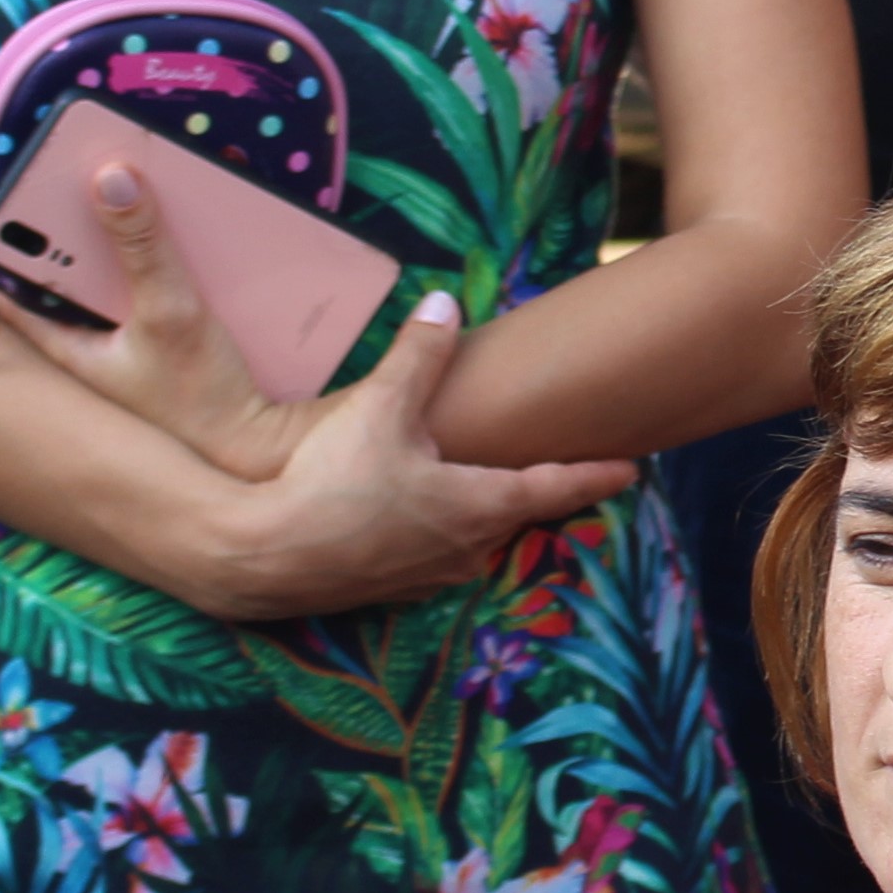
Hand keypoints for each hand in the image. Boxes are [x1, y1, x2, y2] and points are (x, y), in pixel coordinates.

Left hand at [9, 149, 309, 481]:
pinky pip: (135, 288)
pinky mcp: (154, 341)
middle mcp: (81, 342)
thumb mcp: (170, 312)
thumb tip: (111, 175)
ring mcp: (118, 343)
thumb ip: (142, 245)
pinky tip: (174, 235)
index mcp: (60, 341)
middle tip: (67, 169)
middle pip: (51, 268)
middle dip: (57, 220)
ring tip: (126, 189)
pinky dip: (145, 259)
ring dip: (108, 236)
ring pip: (95, 276)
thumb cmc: (201, 398)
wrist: (256, 450)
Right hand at [184, 293, 637, 620]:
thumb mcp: (380, 409)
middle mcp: (468, 547)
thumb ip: (418, 356)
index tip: (633, 470)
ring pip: (478, 540)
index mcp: (480, 504)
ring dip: (489, 517)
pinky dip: (444, 536)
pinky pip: (437, 558)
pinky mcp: (393, 591)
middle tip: (567, 474)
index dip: (596, 475)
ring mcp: (430, 576)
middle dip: (541, 494)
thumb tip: (445, 301)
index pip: (555, 486)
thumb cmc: (329, 481)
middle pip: (519, 515)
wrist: (260, 555)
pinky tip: (424, 522)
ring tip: (496, 495)